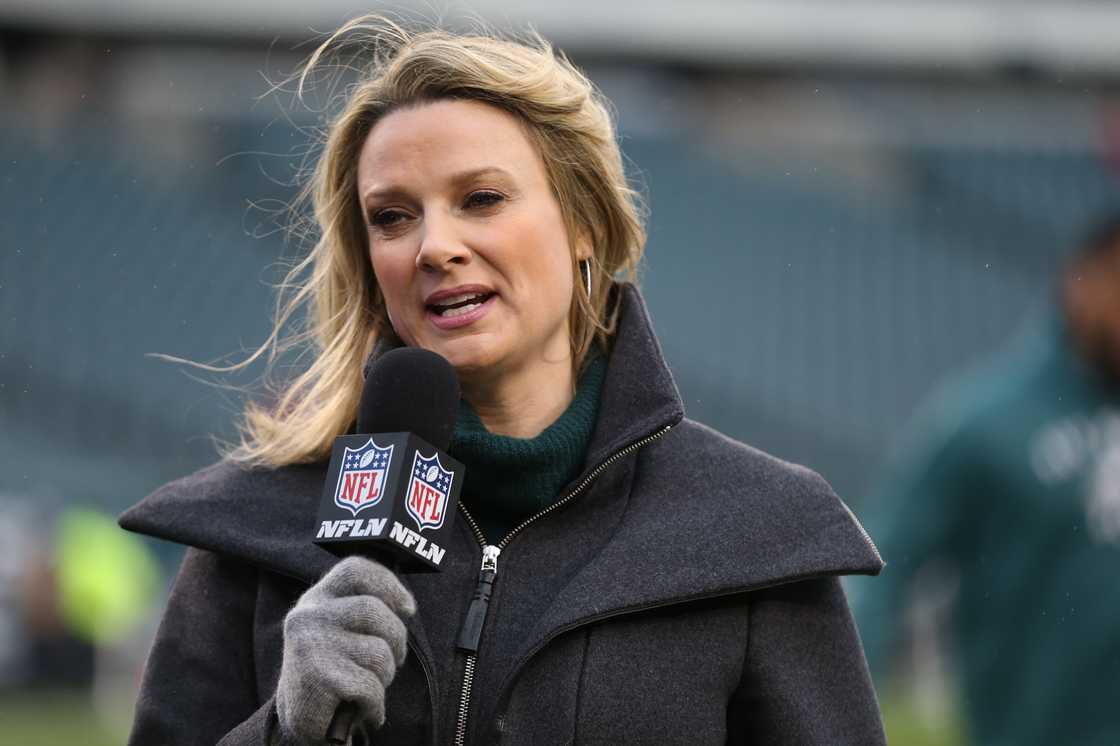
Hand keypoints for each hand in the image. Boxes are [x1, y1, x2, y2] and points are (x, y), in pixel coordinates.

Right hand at [276, 556, 415, 742]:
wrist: (301, 721)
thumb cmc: (333, 672)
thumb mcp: (342, 632)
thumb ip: (365, 613)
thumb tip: (406, 607)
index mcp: (316, 599)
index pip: (355, 570)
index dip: (388, 584)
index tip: (408, 608)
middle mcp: (308, 616)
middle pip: (374, 611)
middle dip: (396, 640)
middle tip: (392, 662)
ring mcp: (310, 645)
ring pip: (378, 652)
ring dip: (384, 678)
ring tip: (368, 689)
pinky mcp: (317, 677)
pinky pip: (370, 687)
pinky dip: (375, 705)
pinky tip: (364, 710)